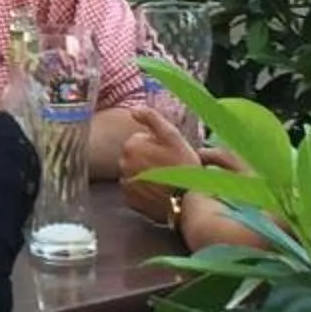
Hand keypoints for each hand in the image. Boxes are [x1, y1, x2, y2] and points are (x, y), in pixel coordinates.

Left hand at [114, 104, 197, 223]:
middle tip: (169, 167)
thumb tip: (133, 110)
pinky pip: (136, 191)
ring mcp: (126, 184)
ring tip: (166, 181)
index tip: (170, 153)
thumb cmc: (183, 166)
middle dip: (149, 159)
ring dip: (146, 174)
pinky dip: (145, 191)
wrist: (188, 201)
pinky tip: (160, 192)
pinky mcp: (130, 201)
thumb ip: (151, 118)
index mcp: (131, 146)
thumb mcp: (172, 136)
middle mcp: (122, 165)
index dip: (157, 145)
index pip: (141, 139)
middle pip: (136, 157)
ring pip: (135, 173)